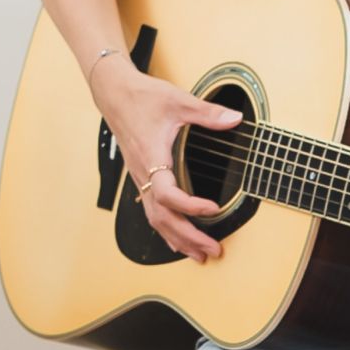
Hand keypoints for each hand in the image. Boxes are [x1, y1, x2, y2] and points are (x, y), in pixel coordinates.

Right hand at [89, 54, 240, 263]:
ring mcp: (139, 179)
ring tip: (199, 255)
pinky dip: (166, 230)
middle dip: (188, 237)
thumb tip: (235, 119)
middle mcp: (143, 174)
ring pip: (155, 219)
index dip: (189, 206)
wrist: (115, 94)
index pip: (167, 194)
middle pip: (162, 217)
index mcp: (152, 157)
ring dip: (177, 239)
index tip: (213, 208)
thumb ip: (207, 113)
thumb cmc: (142, 98)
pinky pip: (151, 211)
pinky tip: (176, 240)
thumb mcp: (178, 101)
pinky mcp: (140, 178)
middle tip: (213, 250)